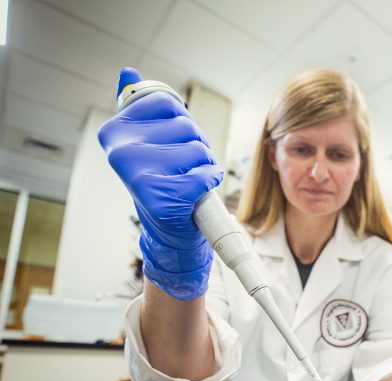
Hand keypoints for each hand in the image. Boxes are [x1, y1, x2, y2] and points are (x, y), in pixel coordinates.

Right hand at [98, 67, 221, 300]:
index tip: (170, 141)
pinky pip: (205, 175)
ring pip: (199, 149)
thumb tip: (127, 71)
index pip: (167, 103)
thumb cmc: (163, 179)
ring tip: (186, 181)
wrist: (169, 230)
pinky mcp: (161, 199)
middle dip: (195, 146)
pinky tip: (194, 195)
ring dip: (203, 166)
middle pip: (187, 126)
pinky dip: (208, 183)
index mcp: (115, 132)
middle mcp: (121, 152)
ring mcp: (139, 177)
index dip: (181, 122)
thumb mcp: (148, 139)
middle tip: (180, 167)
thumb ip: (139, 106)